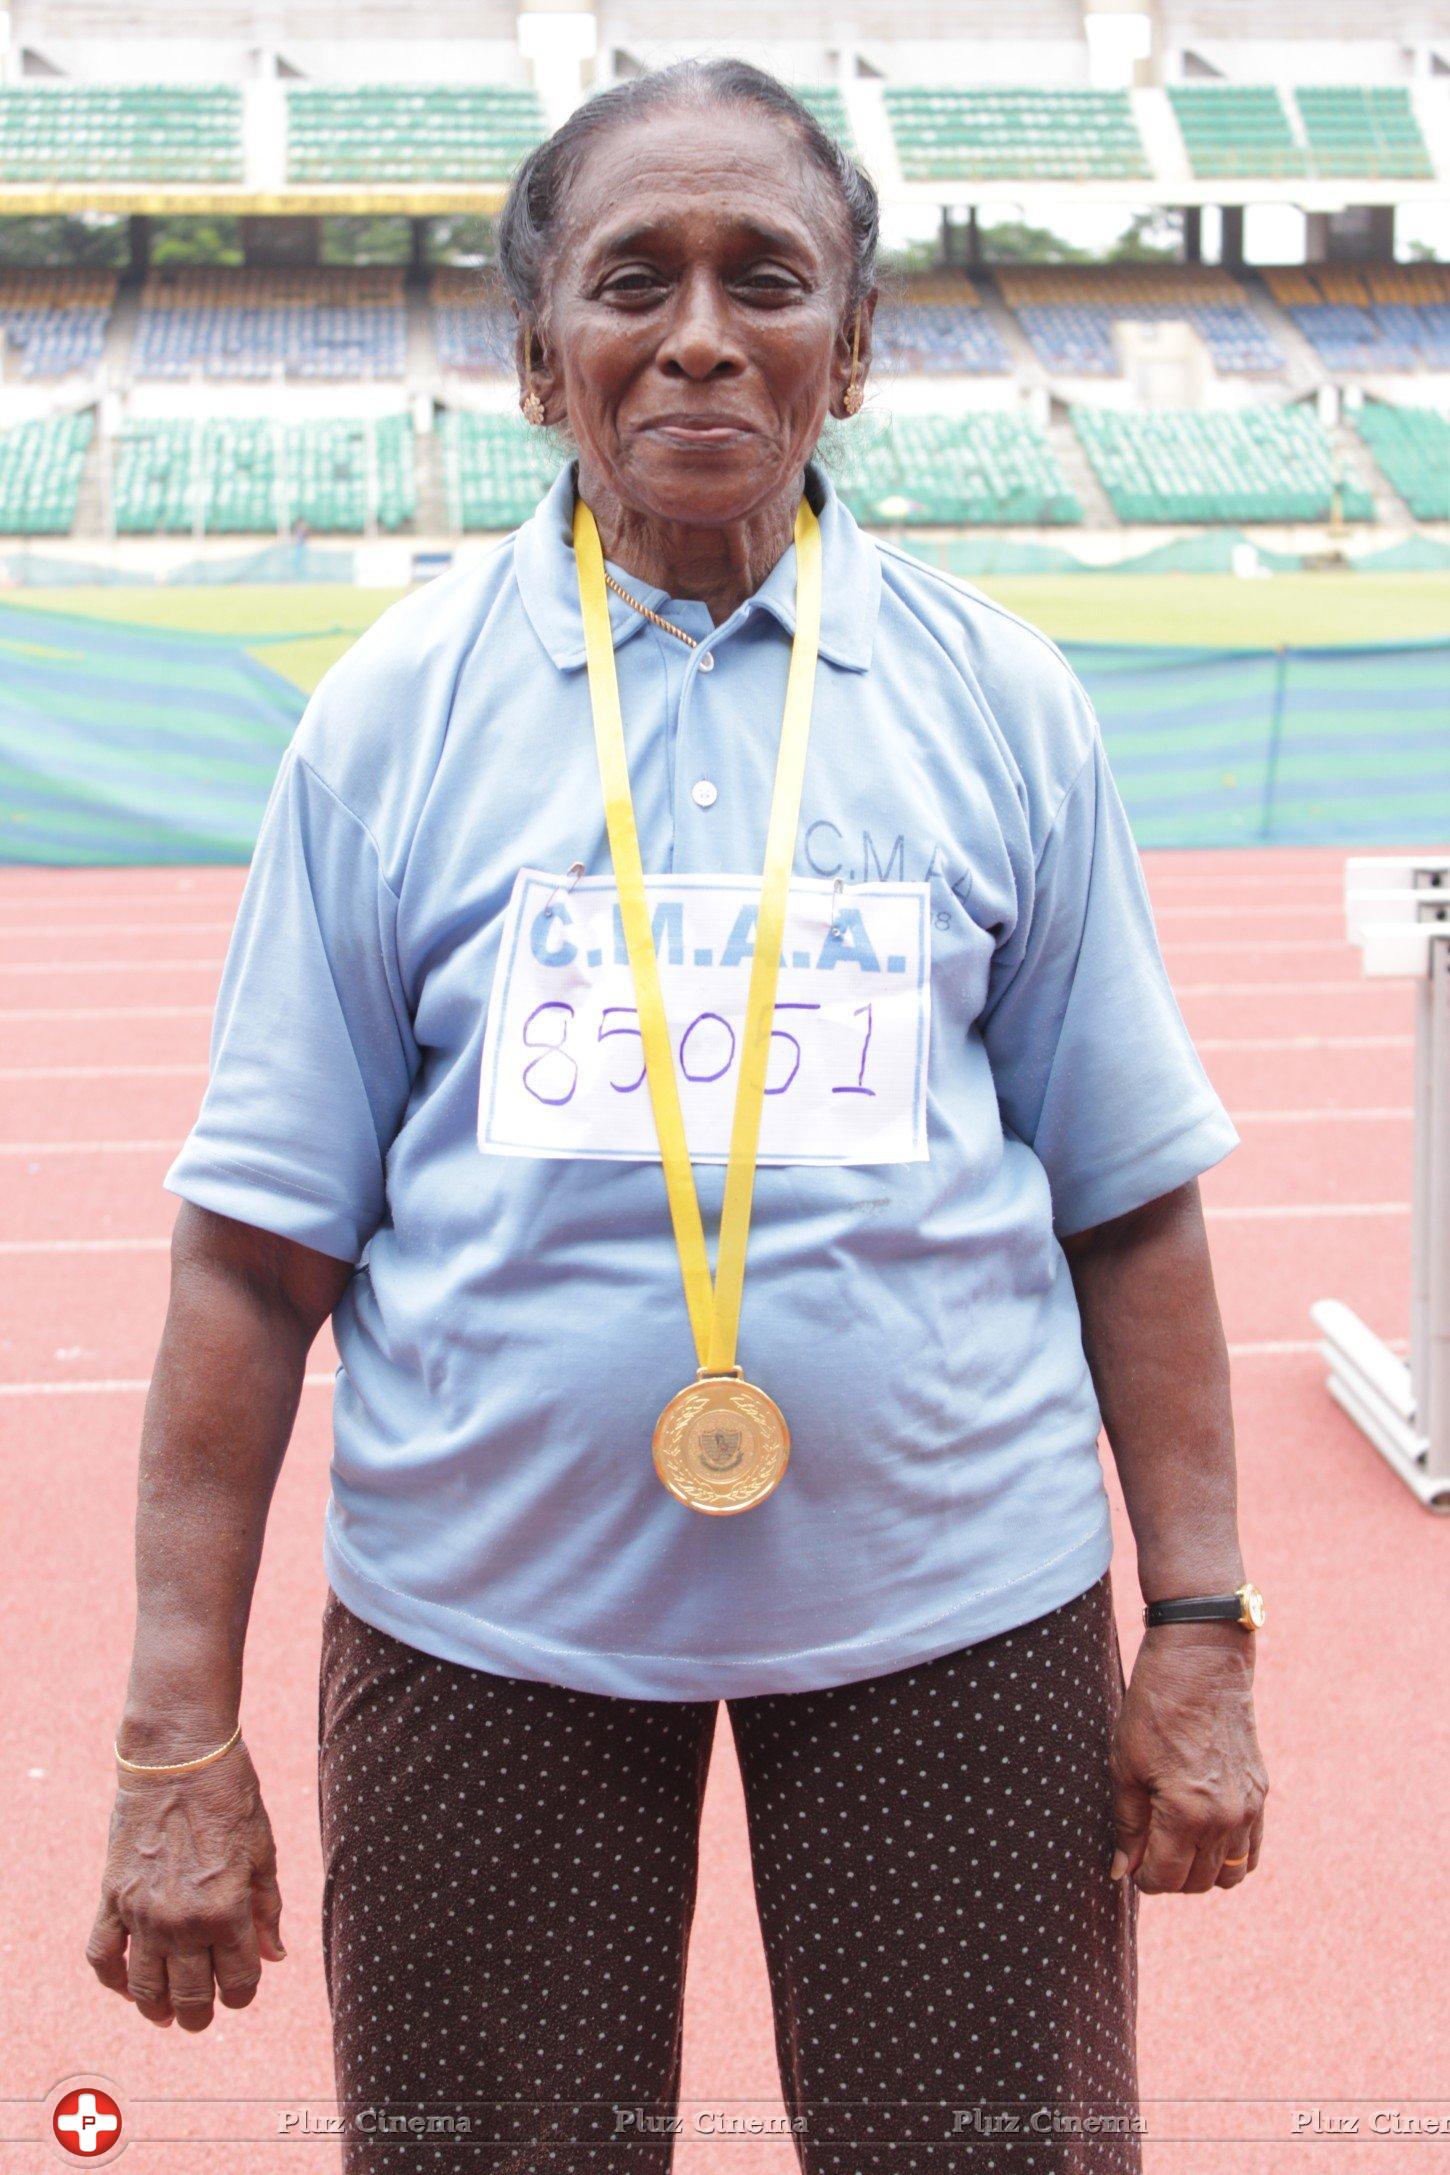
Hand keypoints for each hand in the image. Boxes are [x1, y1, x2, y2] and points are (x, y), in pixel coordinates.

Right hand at [86, 1741, 285, 2029]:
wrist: (179, 1757)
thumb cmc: (231, 1797)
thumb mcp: (263, 1851)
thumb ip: (267, 1909)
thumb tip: (275, 1957)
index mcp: (228, 1910)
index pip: (237, 1980)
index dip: (242, 1994)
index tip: (241, 1990)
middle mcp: (183, 1921)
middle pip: (190, 1995)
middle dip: (201, 2013)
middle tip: (203, 2016)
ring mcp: (142, 1913)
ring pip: (145, 1989)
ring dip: (158, 2010)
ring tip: (167, 2014)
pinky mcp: (112, 1897)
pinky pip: (102, 1956)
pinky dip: (113, 1980)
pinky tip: (129, 1985)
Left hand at [1109, 1624, 1267, 1892]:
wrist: (1201, 1663)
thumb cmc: (1155, 1709)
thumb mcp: (1125, 1766)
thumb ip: (1127, 1825)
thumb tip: (1122, 1871)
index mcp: (1188, 1814)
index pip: (1165, 1878)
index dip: (1141, 1875)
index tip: (1129, 1858)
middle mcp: (1226, 1819)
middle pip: (1197, 1882)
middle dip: (1168, 1874)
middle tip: (1146, 1848)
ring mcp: (1249, 1809)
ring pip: (1229, 1875)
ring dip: (1199, 1871)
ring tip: (1174, 1843)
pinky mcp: (1260, 1795)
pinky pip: (1252, 1852)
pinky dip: (1230, 1856)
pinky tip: (1204, 1838)